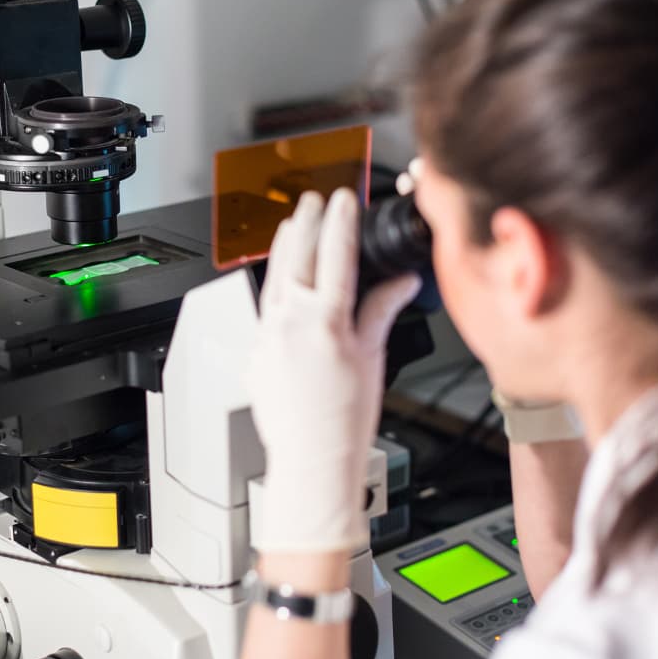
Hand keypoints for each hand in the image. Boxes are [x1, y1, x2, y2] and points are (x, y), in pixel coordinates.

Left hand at [248, 189, 420, 553]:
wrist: (312, 459)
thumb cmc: (346, 420)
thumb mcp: (372, 357)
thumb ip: (381, 311)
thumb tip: (400, 283)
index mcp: (328, 321)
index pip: (336, 255)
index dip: (341, 221)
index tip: (344, 199)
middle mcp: (292, 322)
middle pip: (297, 256)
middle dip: (307, 222)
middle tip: (313, 199)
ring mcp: (269, 335)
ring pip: (275, 276)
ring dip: (284, 245)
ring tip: (292, 223)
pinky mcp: (257, 351)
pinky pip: (265, 306)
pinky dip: (275, 284)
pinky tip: (281, 278)